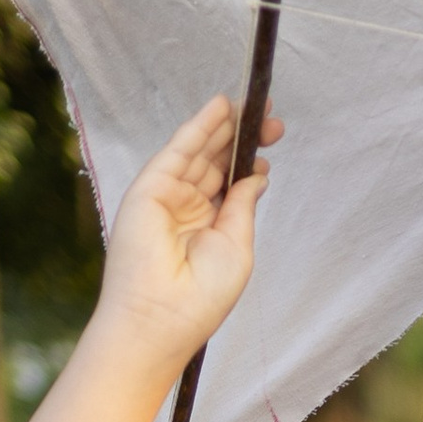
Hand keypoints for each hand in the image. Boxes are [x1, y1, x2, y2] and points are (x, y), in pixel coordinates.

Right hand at [94, 95, 281, 371]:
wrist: (162, 317)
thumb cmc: (202, 296)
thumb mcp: (237, 246)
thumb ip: (242, 207)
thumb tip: (256, 175)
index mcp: (209, 227)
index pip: (231, 182)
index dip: (251, 158)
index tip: (273, 139)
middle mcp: (187, 209)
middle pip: (217, 162)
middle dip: (243, 137)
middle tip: (272, 117)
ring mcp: (167, 197)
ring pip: (199, 152)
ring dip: (224, 126)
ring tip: (250, 104)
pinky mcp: (148, 189)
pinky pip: (178, 151)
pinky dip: (199, 128)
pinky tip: (220, 108)